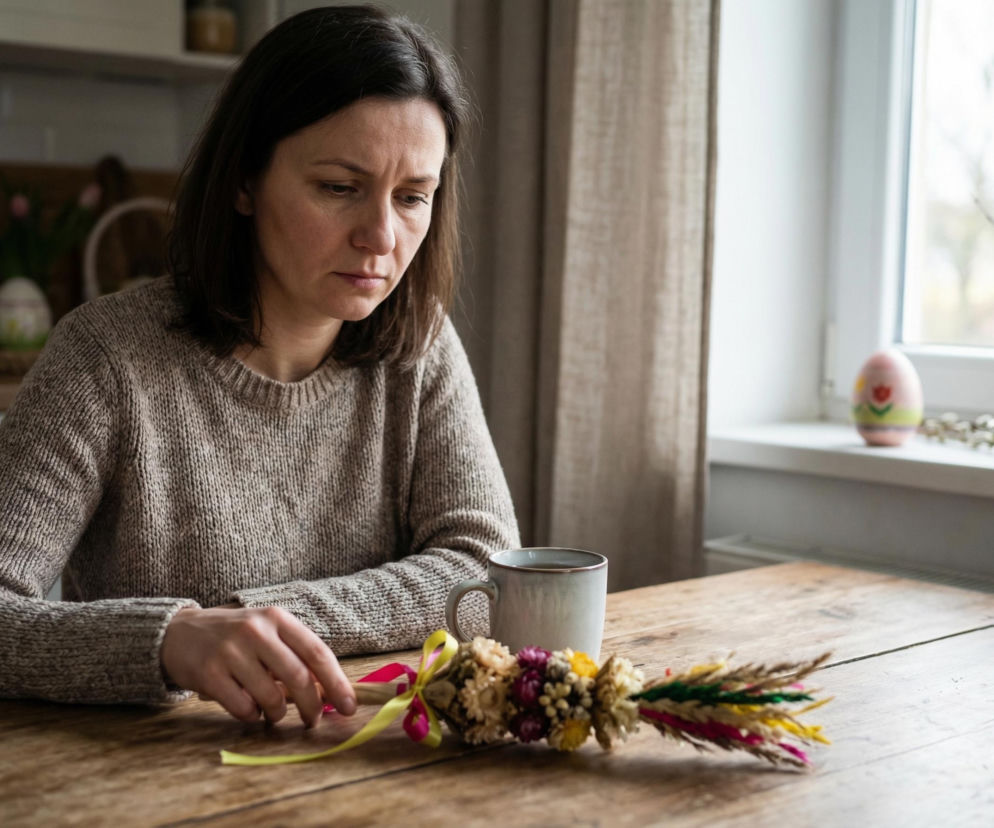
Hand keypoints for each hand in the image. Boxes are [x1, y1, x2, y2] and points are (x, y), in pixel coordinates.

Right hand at [160, 605, 355, 726]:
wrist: (178, 633)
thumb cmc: (234, 637)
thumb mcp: (267, 632)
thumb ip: (296, 656)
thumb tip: (330, 692)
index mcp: (277, 618)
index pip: (317, 653)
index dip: (337, 683)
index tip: (349, 706)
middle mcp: (256, 631)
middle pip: (299, 678)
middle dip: (312, 707)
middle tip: (314, 720)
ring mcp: (231, 652)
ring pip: (271, 697)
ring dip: (278, 714)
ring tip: (274, 713)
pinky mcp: (209, 674)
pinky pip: (243, 708)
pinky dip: (252, 716)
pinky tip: (249, 709)